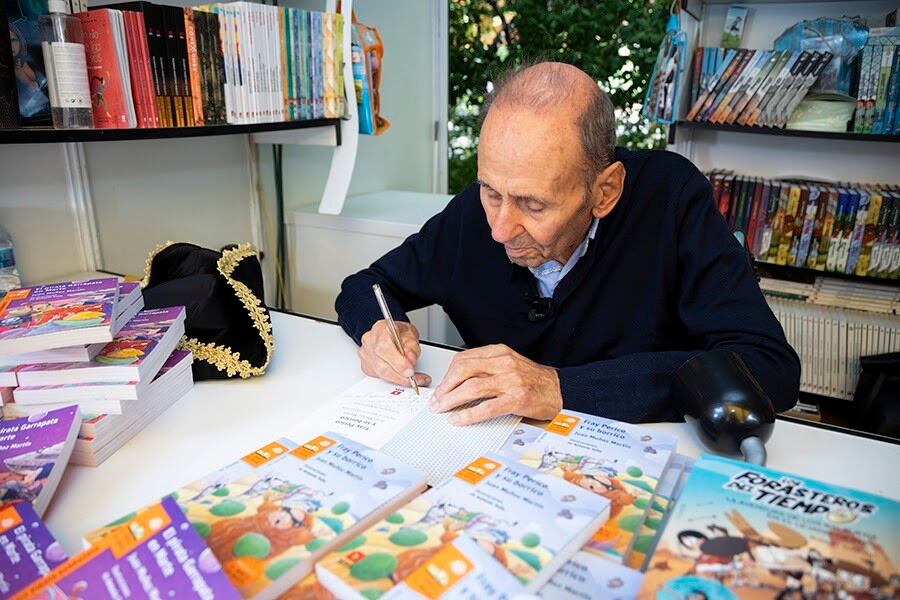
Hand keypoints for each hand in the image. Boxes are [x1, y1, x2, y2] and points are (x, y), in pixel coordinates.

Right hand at [358, 320, 431, 387]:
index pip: (385, 347)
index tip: (410, 371)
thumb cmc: (399, 332)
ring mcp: (365, 354)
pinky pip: (379, 376)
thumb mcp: (411, 334)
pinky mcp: (366, 366)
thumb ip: (412, 347)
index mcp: (380, 329)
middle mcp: (369, 342)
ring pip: (380, 373)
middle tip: (415, 378)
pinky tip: (403, 377)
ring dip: (398, 379)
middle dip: (400, 375)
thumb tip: (410, 360)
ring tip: (413, 379)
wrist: (392, 334)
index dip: (398, 362)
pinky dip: (393, 379)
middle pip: (381, 364)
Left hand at [430, 344, 561, 425]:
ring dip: (452, 399)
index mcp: (499, 353)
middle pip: (464, 370)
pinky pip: (487, 407)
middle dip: (446, 386)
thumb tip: (458, 380)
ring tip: (442, 408)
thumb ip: (486, 368)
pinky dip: (469, 414)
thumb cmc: (533, 380)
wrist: (561, 390)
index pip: (464, 359)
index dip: (448, 374)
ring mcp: (510, 381)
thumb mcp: (508, 364)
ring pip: (472, 387)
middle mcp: (504, 364)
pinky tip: (459, 419)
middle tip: (436, 399)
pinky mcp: (516, 399)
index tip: (440, 387)